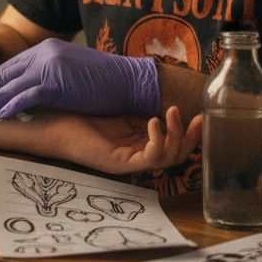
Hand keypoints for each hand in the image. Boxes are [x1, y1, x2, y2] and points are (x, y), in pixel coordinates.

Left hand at [0, 38, 159, 118]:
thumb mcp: (69, 74)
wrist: (128, 80)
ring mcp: (50, 66)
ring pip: (11, 84)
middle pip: (4, 73)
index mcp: (45, 51)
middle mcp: (43, 54)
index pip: (9, 67)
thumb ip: (47, 78)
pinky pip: (27, 95)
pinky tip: (0, 116)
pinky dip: (11, 106)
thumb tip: (28, 94)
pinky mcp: (57, 81)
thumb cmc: (102, 82)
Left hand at [46, 106, 202, 174]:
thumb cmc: (86, 115)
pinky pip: (148, 159)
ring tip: (171, 113)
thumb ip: (143, 109)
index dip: (191, 133)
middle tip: (196, 118)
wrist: (59, 122)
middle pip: (177, 156)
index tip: (202, 116)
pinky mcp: (120, 164)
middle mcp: (138, 157)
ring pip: (167, 159)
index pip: (175, 145)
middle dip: (190, 137)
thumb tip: (167, 97)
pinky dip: (157, 140)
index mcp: (141, 144)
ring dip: (175, 135)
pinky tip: (153, 121)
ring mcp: (130, 163)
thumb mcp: (123, 110)